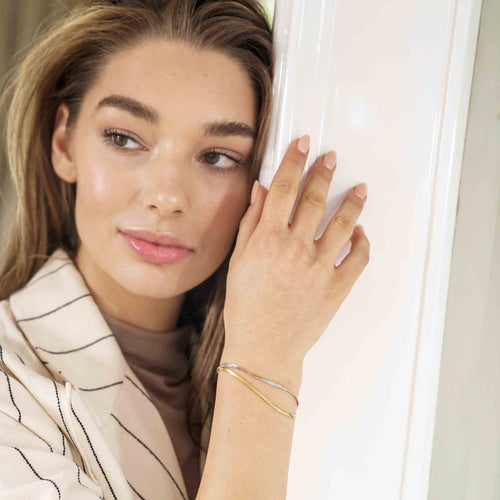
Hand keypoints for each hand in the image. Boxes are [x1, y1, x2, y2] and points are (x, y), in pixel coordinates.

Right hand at [223, 135, 369, 366]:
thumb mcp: (239, 261)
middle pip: (314, 199)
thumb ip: (251, 224)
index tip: (303, 145)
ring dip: (352, 202)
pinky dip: (362, 243)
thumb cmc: (246, 307)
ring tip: (360, 189)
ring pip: (342, 223)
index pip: (283, 188)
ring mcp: (320, 267)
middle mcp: (295, 248)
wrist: (263, 348)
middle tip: (331, 158)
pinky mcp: (337, 287)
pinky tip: (361, 233)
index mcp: (268, 239)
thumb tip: (260, 191)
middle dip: (323, 173)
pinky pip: (357, 258)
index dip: (294, 162)